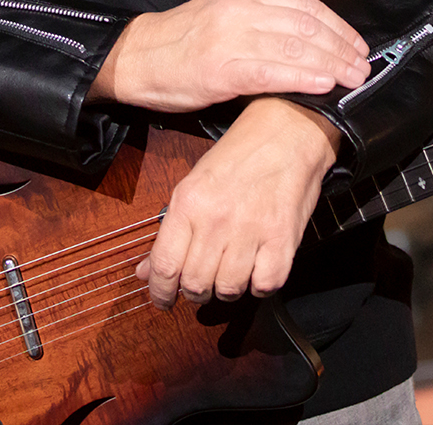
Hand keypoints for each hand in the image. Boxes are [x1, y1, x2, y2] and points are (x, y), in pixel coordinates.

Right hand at [89, 0, 368, 111]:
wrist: (137, 58)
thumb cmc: (184, 43)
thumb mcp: (225, 15)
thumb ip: (263, 20)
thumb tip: (309, 38)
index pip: (304, 4)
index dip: (337, 26)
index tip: (358, 44)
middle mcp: (241, 8)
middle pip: (306, 25)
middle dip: (341, 47)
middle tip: (364, 66)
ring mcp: (231, 36)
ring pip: (295, 47)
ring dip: (332, 64)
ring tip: (354, 79)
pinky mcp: (221, 67)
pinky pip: (272, 71)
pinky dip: (303, 77)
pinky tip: (324, 85)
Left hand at [136, 99, 338, 306]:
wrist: (287, 131)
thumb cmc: (240, 155)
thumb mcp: (195, 182)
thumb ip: (171, 230)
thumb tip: (145, 270)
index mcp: (189, 202)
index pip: (165, 265)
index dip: (160, 292)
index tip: (163, 301)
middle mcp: (216, 219)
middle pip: (195, 284)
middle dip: (195, 291)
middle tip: (202, 281)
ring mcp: (251, 231)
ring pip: (228, 290)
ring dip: (227, 288)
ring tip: (232, 270)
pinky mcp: (282, 240)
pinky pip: (263, 286)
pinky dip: (259, 284)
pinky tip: (257, 266)